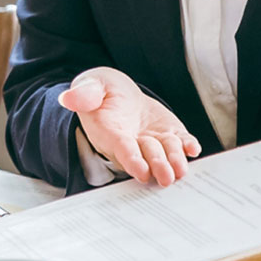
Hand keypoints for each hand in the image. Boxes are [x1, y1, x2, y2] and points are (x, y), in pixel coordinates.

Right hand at [60, 67, 202, 186]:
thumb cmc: (101, 92)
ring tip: (182, 168)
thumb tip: (68, 98)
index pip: (121, 149)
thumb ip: (84, 94)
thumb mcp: (90, 85)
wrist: (119, 95)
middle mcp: (132, 142)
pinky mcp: (168, 134)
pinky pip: (180, 143)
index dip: (131, 159)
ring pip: (165, 153)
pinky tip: (192, 148)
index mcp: (109, 132)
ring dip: (174, 161)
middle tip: (167, 175)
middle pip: (146, 156)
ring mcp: (152, 141)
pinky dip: (187, 146)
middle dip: (157, 165)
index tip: (141, 171)